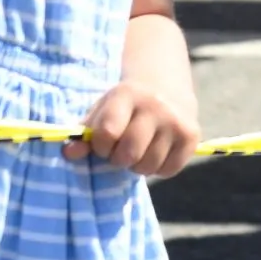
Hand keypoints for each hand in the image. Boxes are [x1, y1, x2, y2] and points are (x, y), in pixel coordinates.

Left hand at [74, 74, 200, 177]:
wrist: (166, 89)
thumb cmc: (124, 108)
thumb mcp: (101, 112)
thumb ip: (84, 134)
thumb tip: (68, 153)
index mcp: (127, 94)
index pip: (106, 133)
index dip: (100, 146)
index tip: (103, 142)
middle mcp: (155, 105)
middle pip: (128, 153)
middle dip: (119, 158)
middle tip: (121, 150)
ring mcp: (175, 121)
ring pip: (147, 166)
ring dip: (137, 166)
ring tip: (138, 150)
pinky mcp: (192, 136)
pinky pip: (168, 170)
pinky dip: (158, 169)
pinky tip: (156, 152)